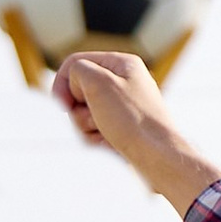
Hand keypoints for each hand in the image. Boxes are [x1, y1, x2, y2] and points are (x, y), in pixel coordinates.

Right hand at [52, 52, 220, 213]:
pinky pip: (95, 132)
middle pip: (79, 92)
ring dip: (88, 129)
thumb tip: (74, 85)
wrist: (159, 158)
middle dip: (80, 111)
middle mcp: (124, 83)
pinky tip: (112, 146)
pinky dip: (98, 141)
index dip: (63, 83)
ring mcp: (123, 108)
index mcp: (122, 64)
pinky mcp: (123, 130)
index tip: (62, 105)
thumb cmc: (133, 120)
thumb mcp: (100, 83)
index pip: (77, 63)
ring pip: (84, 115)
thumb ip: (78, 70)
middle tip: (97, 120)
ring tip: (108, 135)